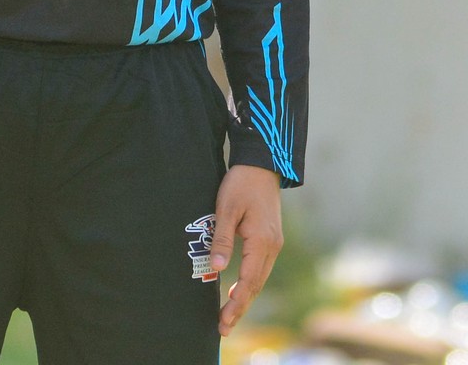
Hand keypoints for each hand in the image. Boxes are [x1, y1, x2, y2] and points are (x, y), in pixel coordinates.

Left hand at [210, 164, 282, 337]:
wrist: (262, 163)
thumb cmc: (241, 183)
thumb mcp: (227, 208)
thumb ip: (222, 238)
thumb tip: (218, 269)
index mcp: (262, 241)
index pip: (249, 281)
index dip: (236, 303)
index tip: (223, 321)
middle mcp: (272, 246)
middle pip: (256, 285)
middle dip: (240, 308)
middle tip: (223, 328)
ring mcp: (274, 243)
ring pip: (260, 278)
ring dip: (245, 297)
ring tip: (229, 316)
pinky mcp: (270, 238)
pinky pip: (261, 268)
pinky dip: (250, 283)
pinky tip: (240, 290)